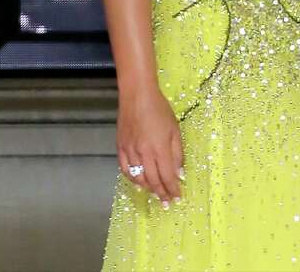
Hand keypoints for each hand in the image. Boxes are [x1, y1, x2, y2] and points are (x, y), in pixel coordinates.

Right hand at [117, 88, 183, 205]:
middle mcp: (144, 154)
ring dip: (148, 189)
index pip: (167, 176)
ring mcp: (130, 152)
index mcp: (159, 149)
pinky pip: (126, 170)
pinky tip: (139, 182)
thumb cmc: (160, 110)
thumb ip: (177, 153)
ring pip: (139, 178)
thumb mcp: (175, 130)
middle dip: (161, 193)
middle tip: (167, 203)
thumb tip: (179, 173)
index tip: (177, 198)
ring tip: (156, 195)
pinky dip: (133, 179)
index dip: (172, 189)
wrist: (137, 96)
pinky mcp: (120, 148)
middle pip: (153, 180)